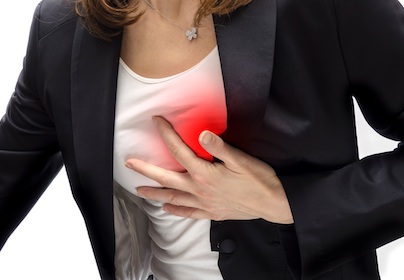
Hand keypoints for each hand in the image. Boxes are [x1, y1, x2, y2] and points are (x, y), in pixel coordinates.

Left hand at [125, 116, 293, 223]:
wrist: (273, 203)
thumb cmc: (259, 180)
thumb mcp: (241, 160)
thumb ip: (220, 147)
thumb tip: (201, 134)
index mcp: (205, 173)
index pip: (179, 150)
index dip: (166, 133)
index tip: (156, 121)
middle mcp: (199, 190)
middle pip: (166, 178)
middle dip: (146, 170)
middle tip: (129, 164)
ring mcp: (204, 203)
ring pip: (173, 198)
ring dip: (155, 193)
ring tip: (140, 191)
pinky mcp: (211, 213)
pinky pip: (188, 213)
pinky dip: (176, 211)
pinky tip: (167, 209)